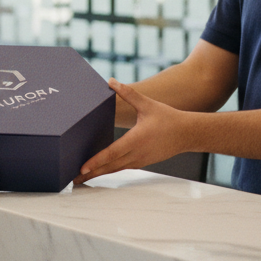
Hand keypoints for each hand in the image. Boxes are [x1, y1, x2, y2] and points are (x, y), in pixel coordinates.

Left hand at [74, 79, 194, 185]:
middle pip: (110, 166)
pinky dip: (109, 170)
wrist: (186, 133)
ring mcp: (139, 160)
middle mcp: (137, 153)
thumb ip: (128, 93)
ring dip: (98, 174)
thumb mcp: (147, 104)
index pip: (112, 153)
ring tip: (82, 178)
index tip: (83, 168)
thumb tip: (111, 81)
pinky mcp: (142, 162)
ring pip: (115, 169)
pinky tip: (99, 171)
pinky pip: (122, 168)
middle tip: (74, 179)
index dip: (96, 161)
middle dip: (91, 173)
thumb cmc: (167, 118)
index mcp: (136, 140)